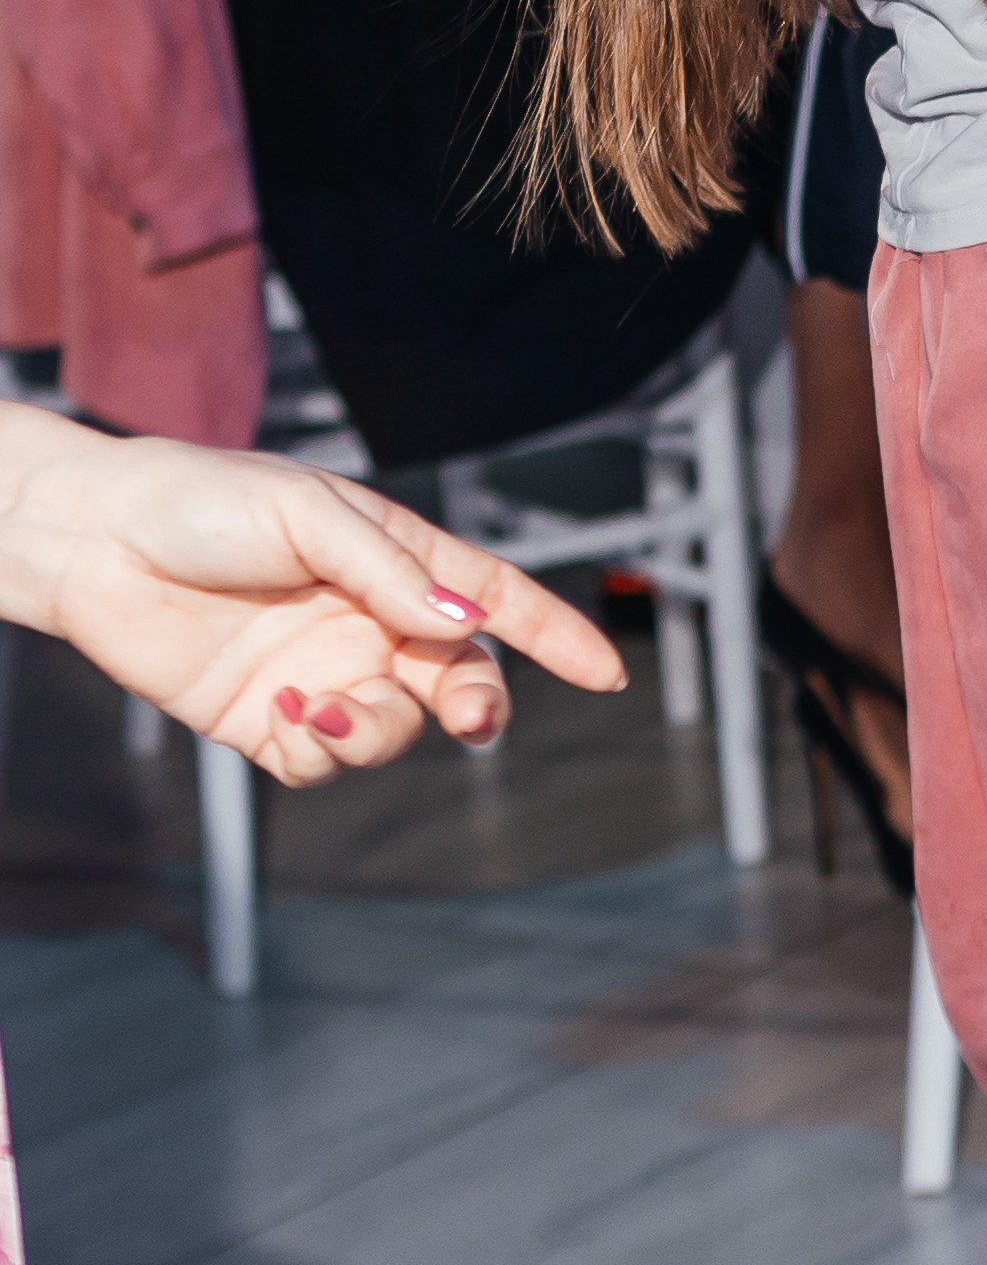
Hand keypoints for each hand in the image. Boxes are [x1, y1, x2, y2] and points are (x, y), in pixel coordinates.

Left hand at [0, 411, 624, 784]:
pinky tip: (280, 710)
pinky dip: (315, 749)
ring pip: (393, 732)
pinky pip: (322, 762)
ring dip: (375, 731)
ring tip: (320, 705)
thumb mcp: (309, 514)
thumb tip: (462, 620)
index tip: (608, 673)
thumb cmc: (206, 502)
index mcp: (395, 557)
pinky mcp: (268, 722)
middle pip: (458, 678)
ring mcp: (322, 673)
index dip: (554, 634)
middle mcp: (369, 620)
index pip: (495, 597)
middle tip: (465, 715)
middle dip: (475, 703)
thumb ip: (386, 571)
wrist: (99, 545)